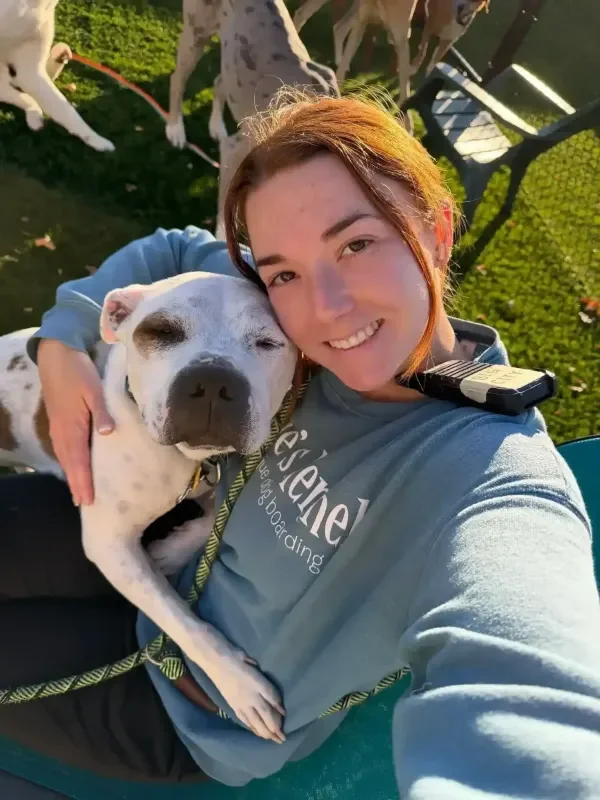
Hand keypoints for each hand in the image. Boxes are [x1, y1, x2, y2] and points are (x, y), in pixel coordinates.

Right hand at [37, 339, 113, 505]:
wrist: (57, 355)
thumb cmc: (78, 371)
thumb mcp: (94, 389)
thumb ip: (102, 412)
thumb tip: (107, 434)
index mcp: (72, 427)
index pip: (79, 461)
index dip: (83, 481)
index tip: (87, 500)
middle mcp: (63, 431)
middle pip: (70, 464)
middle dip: (77, 484)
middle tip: (85, 505)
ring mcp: (59, 427)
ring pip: (66, 457)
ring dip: (73, 475)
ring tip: (80, 493)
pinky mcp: (60, 421)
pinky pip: (65, 448)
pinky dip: (70, 462)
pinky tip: (75, 466)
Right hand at [202, 639, 285, 742]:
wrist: (213, 660)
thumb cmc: (232, 654)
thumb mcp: (250, 659)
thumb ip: (258, 669)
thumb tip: (261, 676)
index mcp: (256, 680)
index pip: (271, 696)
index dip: (279, 706)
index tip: (285, 714)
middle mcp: (250, 694)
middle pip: (266, 713)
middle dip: (275, 727)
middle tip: (282, 738)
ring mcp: (240, 701)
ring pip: (255, 720)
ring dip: (265, 731)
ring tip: (272, 739)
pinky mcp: (232, 705)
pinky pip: (244, 719)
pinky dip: (251, 727)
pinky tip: (256, 733)